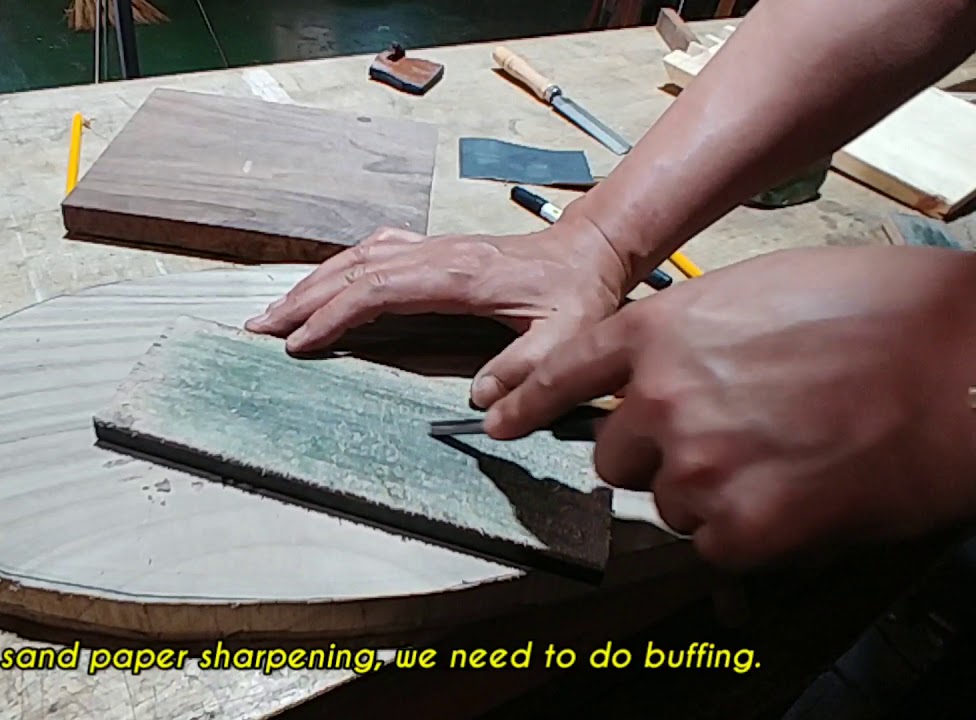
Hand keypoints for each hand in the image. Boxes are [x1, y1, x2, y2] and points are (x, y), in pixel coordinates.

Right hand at [245, 217, 629, 405]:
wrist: (590, 250)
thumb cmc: (577, 295)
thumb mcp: (568, 337)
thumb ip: (529, 370)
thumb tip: (482, 403)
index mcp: (458, 275)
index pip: (378, 290)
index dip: (334, 314)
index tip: (298, 342)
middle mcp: (436, 254)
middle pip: (354, 269)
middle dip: (303, 298)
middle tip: (259, 327)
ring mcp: (432, 247)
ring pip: (358, 256)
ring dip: (314, 282)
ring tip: (277, 310)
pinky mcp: (435, 249)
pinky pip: (374, 252)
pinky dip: (340, 269)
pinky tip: (326, 283)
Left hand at [484, 245, 975, 568]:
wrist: (961, 366)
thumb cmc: (881, 314)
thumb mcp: (760, 292)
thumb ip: (691, 335)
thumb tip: (666, 372)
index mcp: (660, 333)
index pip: (563, 374)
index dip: (528, 401)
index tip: (499, 421)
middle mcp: (660, 401)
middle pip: (614, 455)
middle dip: (656, 453)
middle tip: (727, 437)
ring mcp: (696, 468)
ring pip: (669, 502)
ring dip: (711, 491)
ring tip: (784, 456)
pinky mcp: (741, 530)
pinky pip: (715, 545)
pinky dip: (752, 531)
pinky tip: (801, 492)